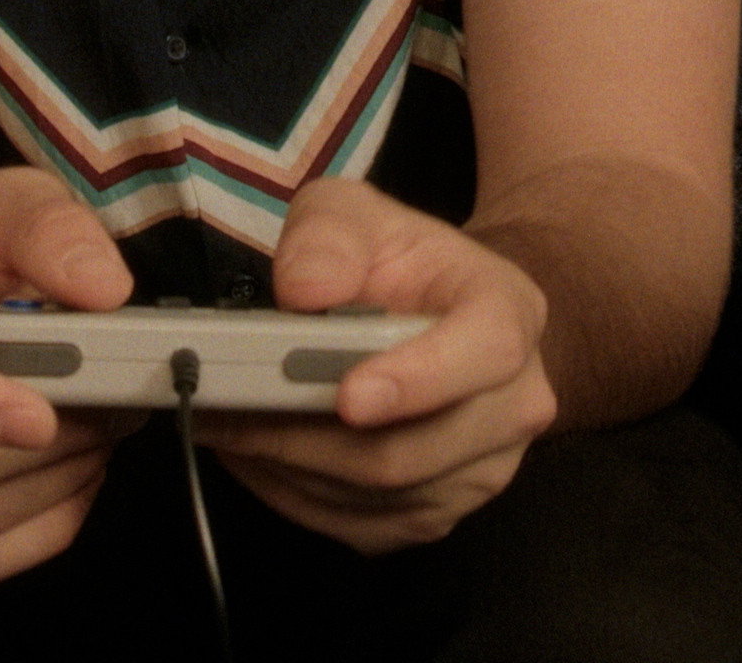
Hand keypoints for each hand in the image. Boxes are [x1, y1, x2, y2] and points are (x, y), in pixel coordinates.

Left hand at [198, 178, 556, 553]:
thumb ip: (327, 235)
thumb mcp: (355, 214)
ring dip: (289, 468)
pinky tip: (262, 453)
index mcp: (509, 314)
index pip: (485, 353)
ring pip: (376, 497)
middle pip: (410, 450)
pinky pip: (361, 527)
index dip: (417, 380)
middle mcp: (514, 404)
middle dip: (306, 435)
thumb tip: (303, 291)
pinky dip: (296, 496)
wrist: (446, 318)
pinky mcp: (439, 515)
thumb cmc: (401, 264)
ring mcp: (482, 472)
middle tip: (226, 409)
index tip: (347, 396)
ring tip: (231, 422)